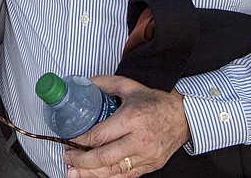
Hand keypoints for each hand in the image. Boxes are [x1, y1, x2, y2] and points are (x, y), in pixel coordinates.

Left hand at [62, 76, 189, 177]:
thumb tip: (84, 83)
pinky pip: (127, 176)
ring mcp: (147, 156)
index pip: (101, 135)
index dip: (81, 140)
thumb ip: (105, 83)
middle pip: (105, 157)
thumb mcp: (129, 86)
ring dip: (92, 173)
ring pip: (115, 171)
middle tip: (68, 157)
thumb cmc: (155, 102)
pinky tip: (95, 176)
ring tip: (74, 172)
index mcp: (132, 119)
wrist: (183, 116)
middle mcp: (139, 140)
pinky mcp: (151, 165)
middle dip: (82, 160)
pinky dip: (109, 177)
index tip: (68, 139)